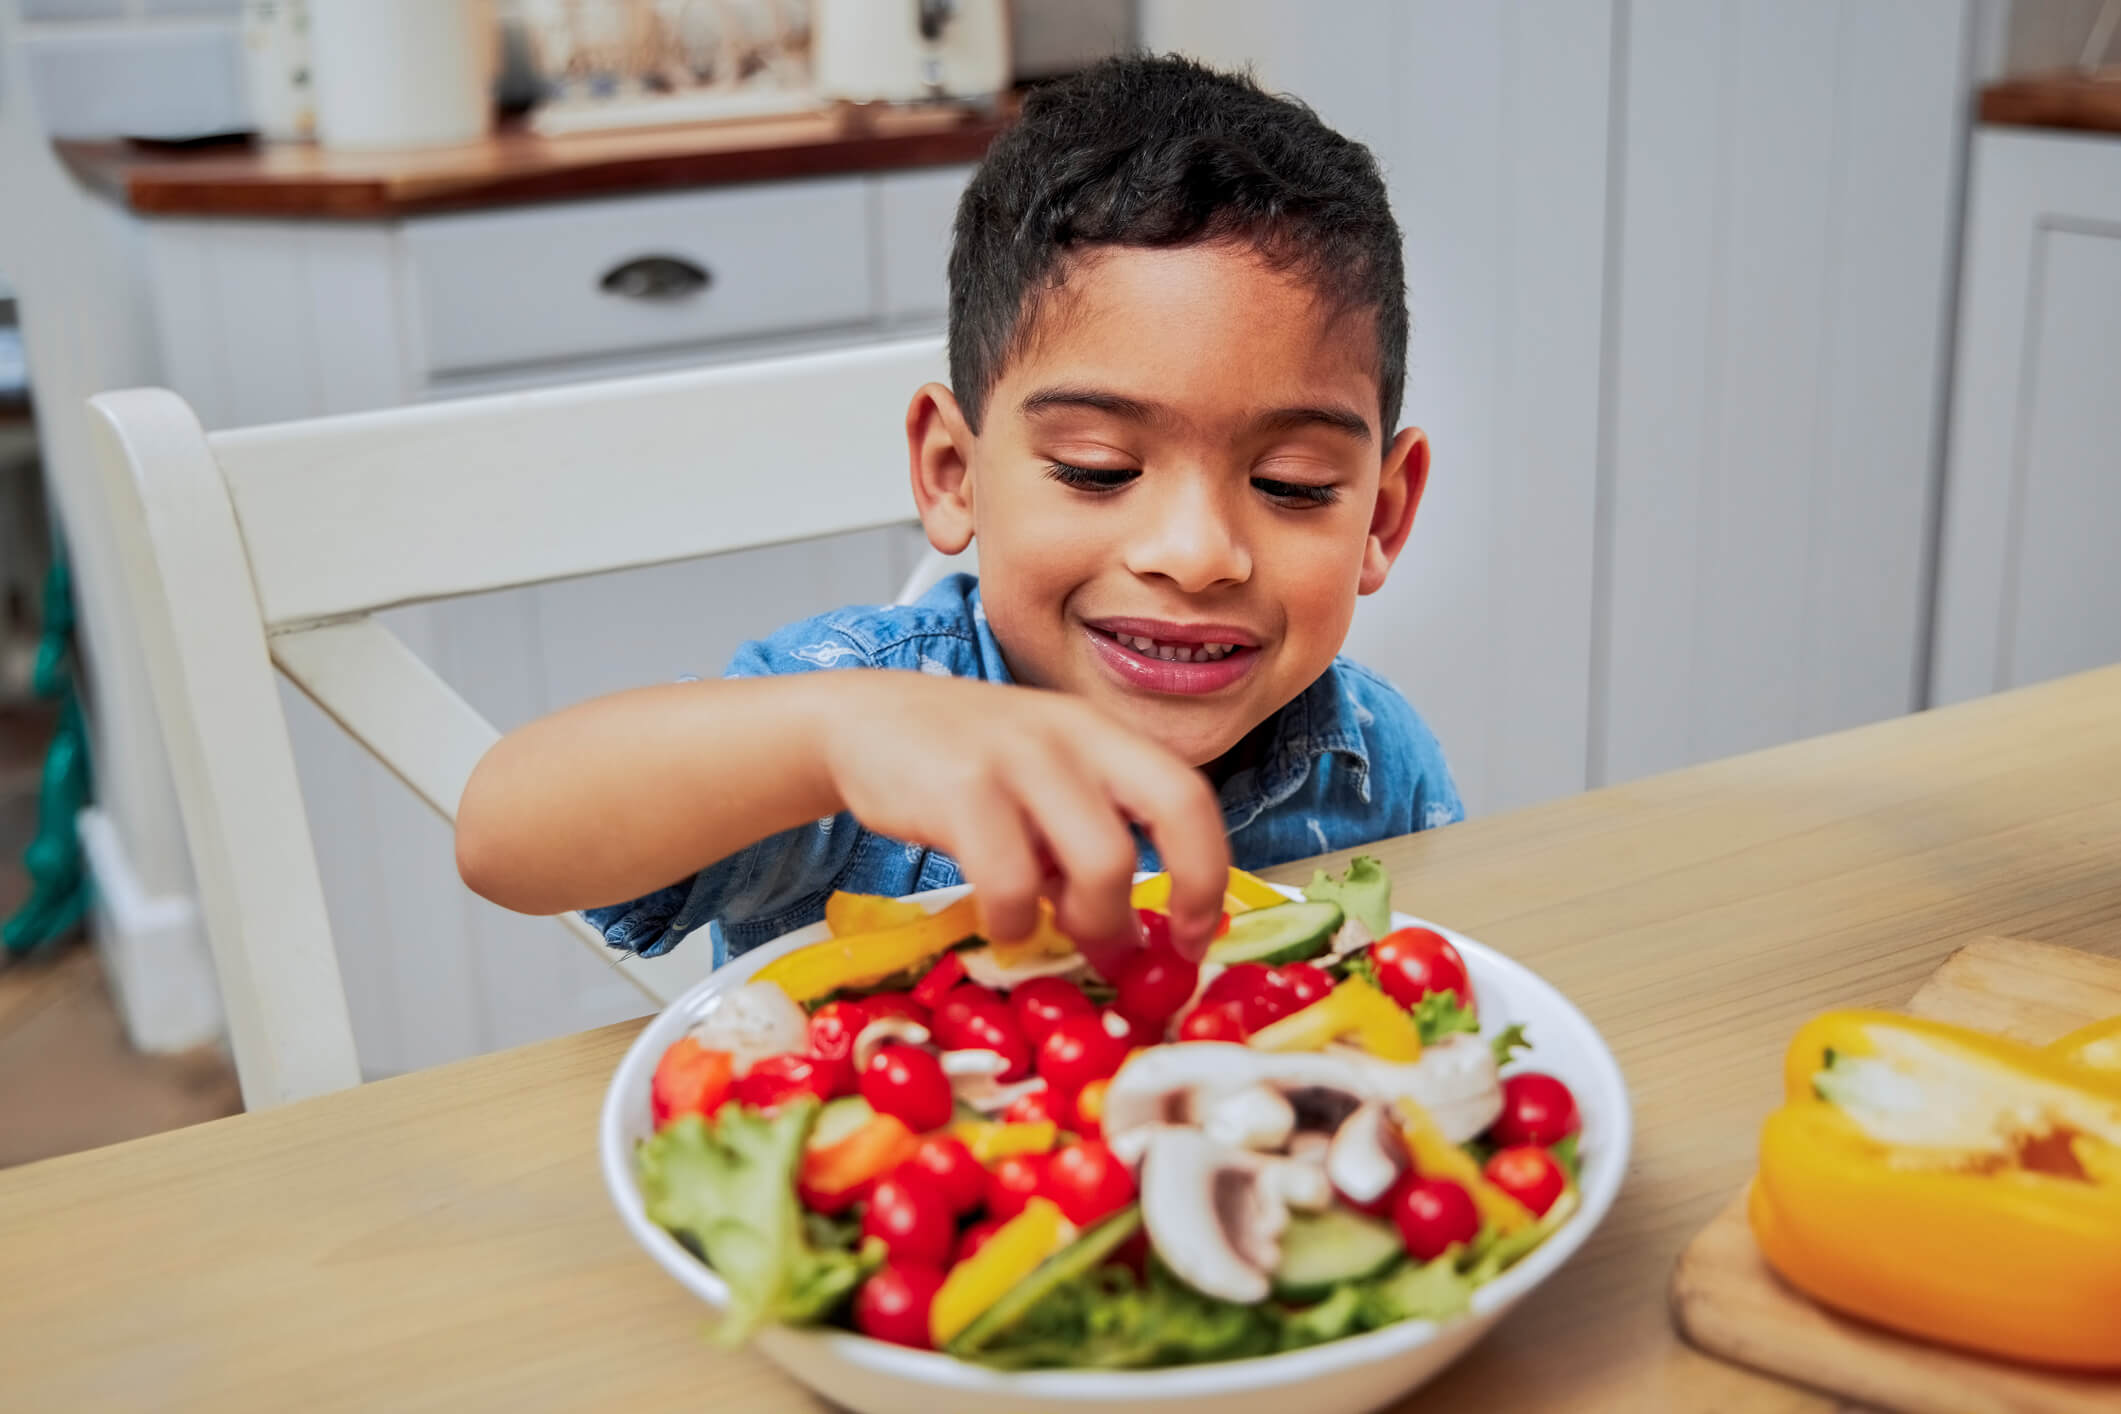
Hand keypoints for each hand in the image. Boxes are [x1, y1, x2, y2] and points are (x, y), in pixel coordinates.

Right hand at [815, 672, 1229, 959]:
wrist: (861, 721)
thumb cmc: (963, 765)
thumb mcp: (1041, 785)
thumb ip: (1084, 845)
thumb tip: (1126, 940)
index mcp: (1105, 734)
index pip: (1191, 795)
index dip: (1210, 873)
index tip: (1194, 937)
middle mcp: (1077, 733)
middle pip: (1176, 808)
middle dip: (1184, 891)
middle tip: (1139, 949)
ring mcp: (1022, 755)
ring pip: (1104, 858)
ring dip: (1091, 921)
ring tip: (1054, 932)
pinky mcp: (962, 786)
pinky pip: (1013, 878)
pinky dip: (1014, 919)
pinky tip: (1000, 920)